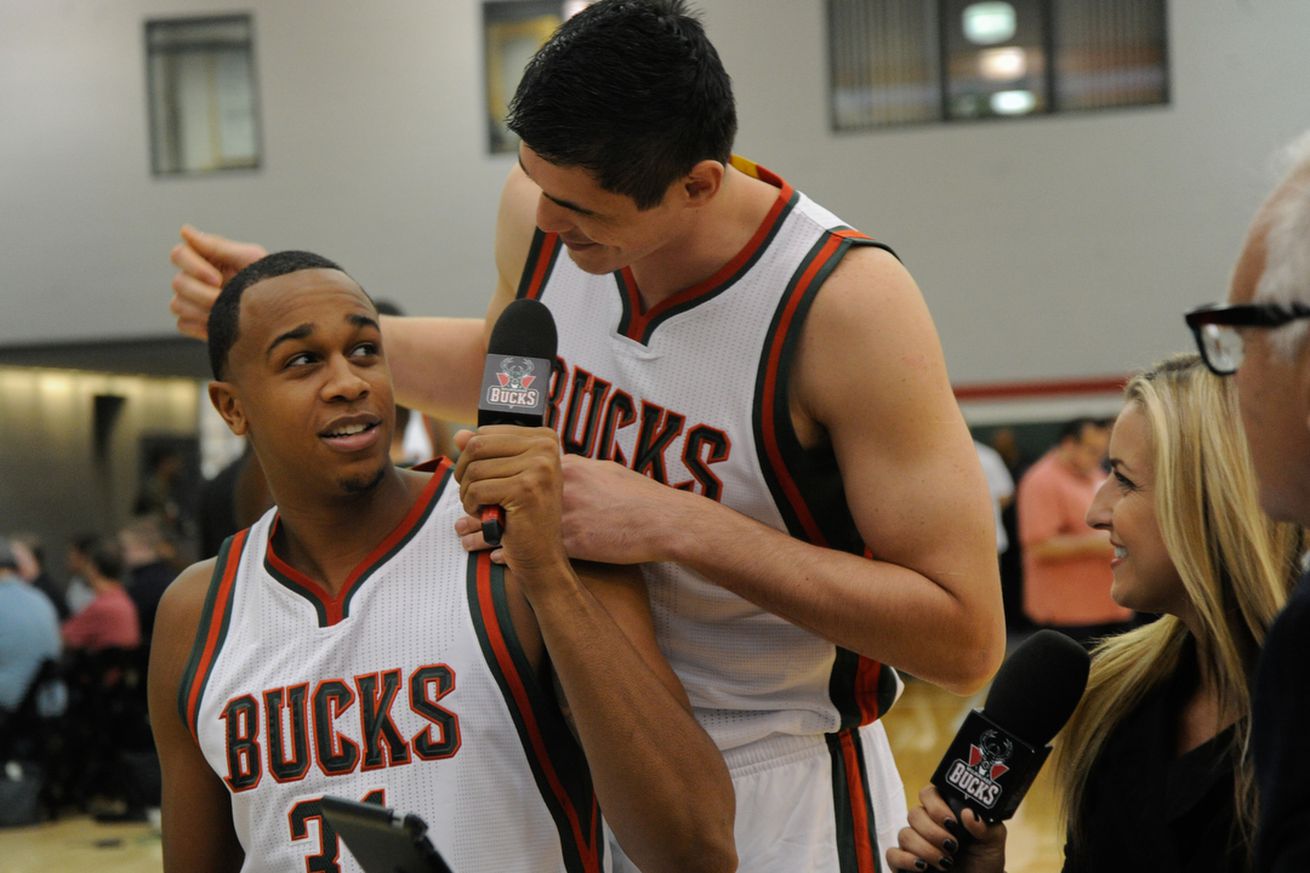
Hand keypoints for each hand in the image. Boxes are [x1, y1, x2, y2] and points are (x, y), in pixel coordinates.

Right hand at [169, 225, 266, 339]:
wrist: (280, 310)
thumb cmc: (266, 277)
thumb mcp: (248, 258)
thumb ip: (217, 246)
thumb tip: (185, 230)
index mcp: (204, 258)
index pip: (178, 254)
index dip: (193, 267)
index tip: (217, 279)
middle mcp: (192, 278)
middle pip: (178, 283)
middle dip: (203, 294)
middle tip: (225, 299)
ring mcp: (190, 301)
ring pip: (178, 304)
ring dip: (203, 311)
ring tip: (227, 313)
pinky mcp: (193, 322)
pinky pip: (183, 324)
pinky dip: (200, 326)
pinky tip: (219, 324)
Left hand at [453, 425, 570, 586]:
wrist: (543, 554)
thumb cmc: (524, 515)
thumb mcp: (507, 477)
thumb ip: (485, 452)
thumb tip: (460, 435)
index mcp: (544, 439)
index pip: (486, 433)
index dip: (472, 458)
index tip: (483, 479)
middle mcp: (546, 448)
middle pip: (477, 446)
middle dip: (465, 473)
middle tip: (474, 495)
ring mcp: (538, 468)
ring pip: (474, 470)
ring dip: (468, 494)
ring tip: (483, 508)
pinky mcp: (526, 490)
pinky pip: (477, 490)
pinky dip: (472, 506)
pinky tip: (487, 516)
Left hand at [455, 449, 687, 564]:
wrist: (664, 521)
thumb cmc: (639, 497)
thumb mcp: (604, 471)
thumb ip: (575, 466)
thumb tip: (556, 459)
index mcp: (564, 464)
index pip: (512, 453)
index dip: (485, 459)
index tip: (469, 463)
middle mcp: (558, 483)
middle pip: (502, 482)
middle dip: (475, 491)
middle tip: (463, 501)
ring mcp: (563, 512)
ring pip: (508, 518)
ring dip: (483, 527)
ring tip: (463, 534)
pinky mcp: (572, 541)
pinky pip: (530, 547)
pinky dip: (509, 553)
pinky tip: (495, 556)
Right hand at [885, 786, 1006, 872]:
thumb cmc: (983, 860)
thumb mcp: (992, 842)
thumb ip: (985, 826)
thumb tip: (969, 814)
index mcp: (944, 811)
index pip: (928, 793)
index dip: (936, 805)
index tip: (952, 822)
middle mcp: (926, 824)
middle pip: (914, 813)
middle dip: (934, 832)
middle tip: (953, 846)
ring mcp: (913, 843)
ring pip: (904, 834)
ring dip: (926, 849)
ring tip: (946, 863)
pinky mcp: (904, 862)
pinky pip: (892, 854)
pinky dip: (907, 860)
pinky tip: (923, 867)